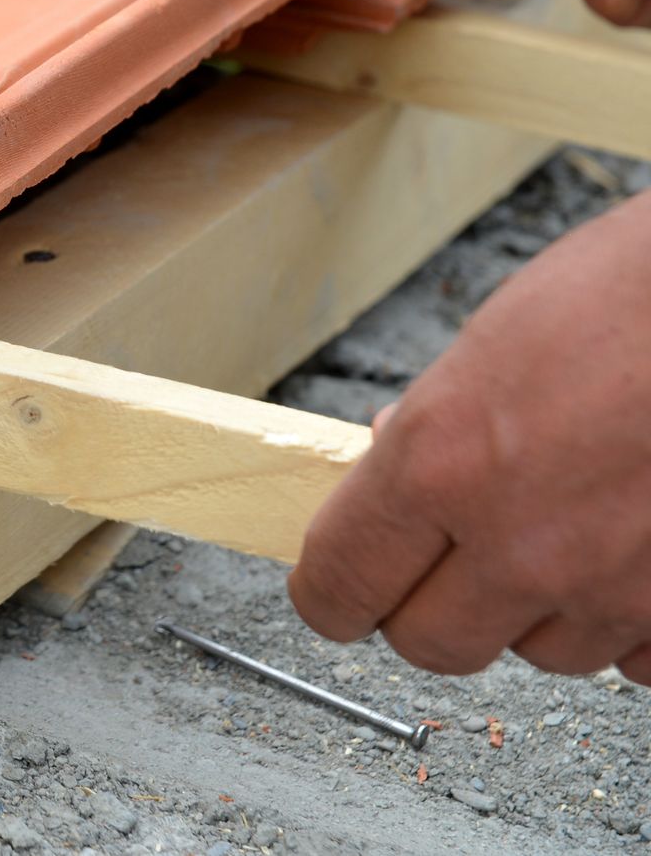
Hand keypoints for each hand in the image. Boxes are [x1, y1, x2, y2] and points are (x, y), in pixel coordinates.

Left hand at [290, 189, 650, 680]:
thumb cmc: (631, 295)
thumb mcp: (490, 343)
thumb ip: (433, 428)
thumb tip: (391, 466)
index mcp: (441, 461)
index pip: (340, 582)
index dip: (330, 591)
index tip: (335, 587)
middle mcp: (520, 539)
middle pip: (429, 642)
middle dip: (425, 605)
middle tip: (442, 559)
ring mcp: (611, 584)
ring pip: (537, 651)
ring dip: (535, 606)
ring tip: (562, 524)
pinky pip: (630, 656)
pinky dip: (624, 617)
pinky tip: (629, 550)